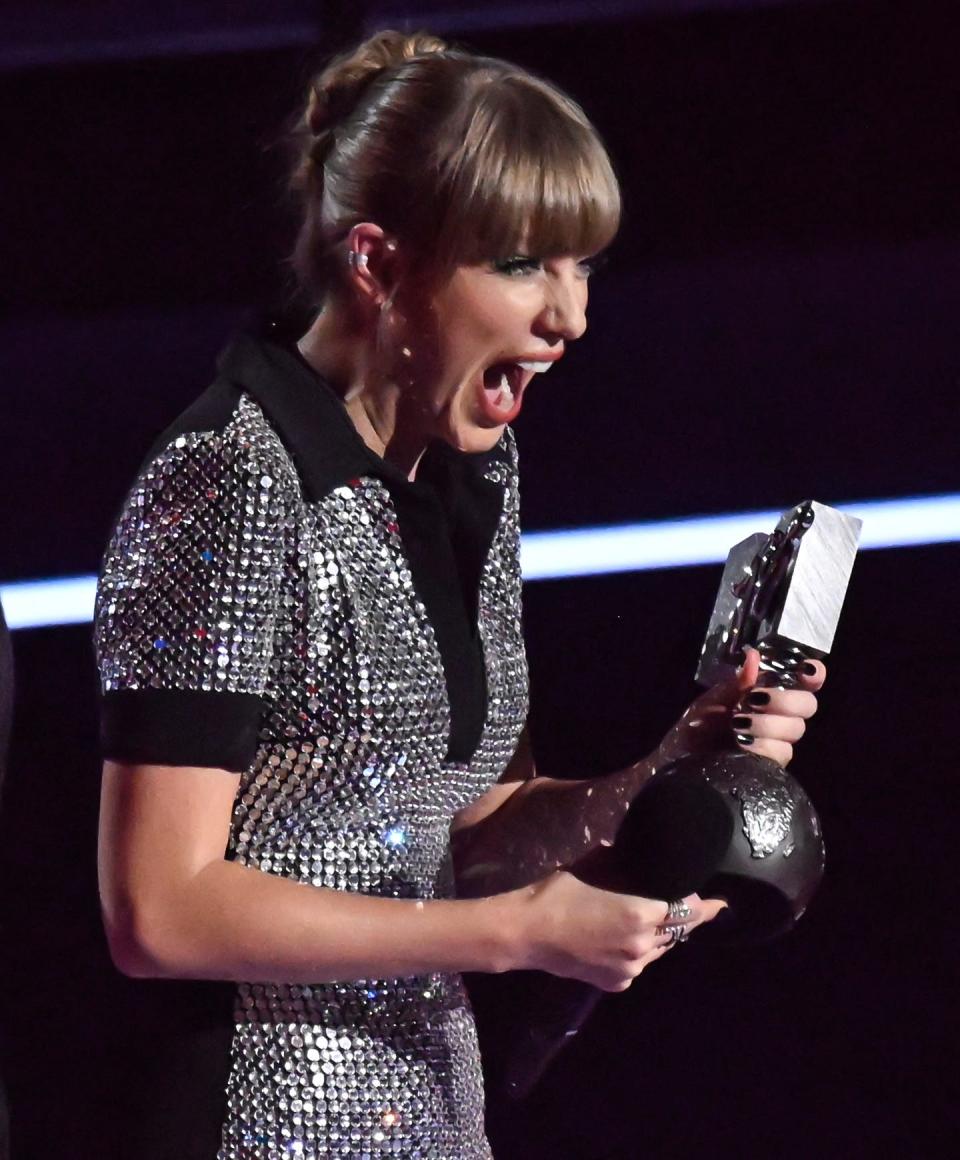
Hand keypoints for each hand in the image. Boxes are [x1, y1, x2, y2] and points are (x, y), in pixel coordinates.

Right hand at [510, 870, 725, 991]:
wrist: (529, 932)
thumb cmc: (558, 893)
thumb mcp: (594, 868)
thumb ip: (622, 863)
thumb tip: (634, 852)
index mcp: (641, 913)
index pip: (688, 911)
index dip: (705, 907)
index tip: (719, 902)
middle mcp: (642, 944)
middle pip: (677, 931)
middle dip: (684, 918)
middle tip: (689, 905)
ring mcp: (631, 968)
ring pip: (659, 949)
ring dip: (661, 935)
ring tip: (653, 919)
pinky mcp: (617, 982)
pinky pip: (639, 964)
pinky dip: (639, 951)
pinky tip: (625, 938)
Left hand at [655, 647, 825, 769]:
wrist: (678, 763)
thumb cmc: (694, 729)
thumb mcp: (709, 702)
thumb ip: (735, 684)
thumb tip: (753, 656)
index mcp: (765, 695)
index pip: (803, 683)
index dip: (813, 674)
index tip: (807, 671)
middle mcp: (777, 717)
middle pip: (807, 705)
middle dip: (786, 700)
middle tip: (755, 700)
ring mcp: (776, 742)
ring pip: (795, 729)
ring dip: (767, 723)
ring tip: (738, 725)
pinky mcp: (771, 766)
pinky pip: (782, 752)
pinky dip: (762, 744)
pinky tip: (742, 743)